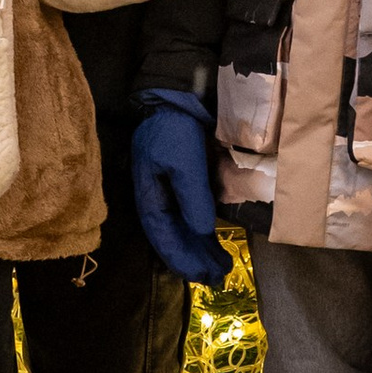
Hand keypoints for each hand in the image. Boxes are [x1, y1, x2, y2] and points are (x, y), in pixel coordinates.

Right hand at [132, 87, 229, 286]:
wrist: (176, 95)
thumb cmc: (175, 128)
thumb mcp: (184, 161)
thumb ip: (192, 196)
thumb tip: (201, 231)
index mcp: (149, 196)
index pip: (165, 237)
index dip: (183, 259)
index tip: (204, 277)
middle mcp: (158, 197)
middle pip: (175, 237)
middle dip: (195, 258)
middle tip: (219, 277)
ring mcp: (171, 189)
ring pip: (184, 227)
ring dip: (201, 247)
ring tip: (222, 265)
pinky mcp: (186, 180)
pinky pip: (193, 212)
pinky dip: (203, 229)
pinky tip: (214, 238)